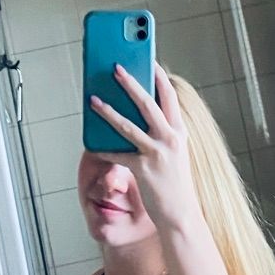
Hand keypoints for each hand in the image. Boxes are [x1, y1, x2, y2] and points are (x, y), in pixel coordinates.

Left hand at [89, 65, 200, 230]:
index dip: (159, 77)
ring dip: (107, 111)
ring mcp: (156, 154)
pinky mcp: (142, 169)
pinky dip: (104, 149)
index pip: (170, 97)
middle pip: (147, 103)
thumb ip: (162, 132)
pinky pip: (117, 154)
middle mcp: (170, 139)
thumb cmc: (175, 182)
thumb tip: (135, 113)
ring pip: (127, 126)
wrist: (181, 214)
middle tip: (115, 68)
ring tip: (93, 100)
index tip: (149, 61)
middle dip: (130, 83)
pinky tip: (93, 143)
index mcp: (179, 131)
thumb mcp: (175, 152)